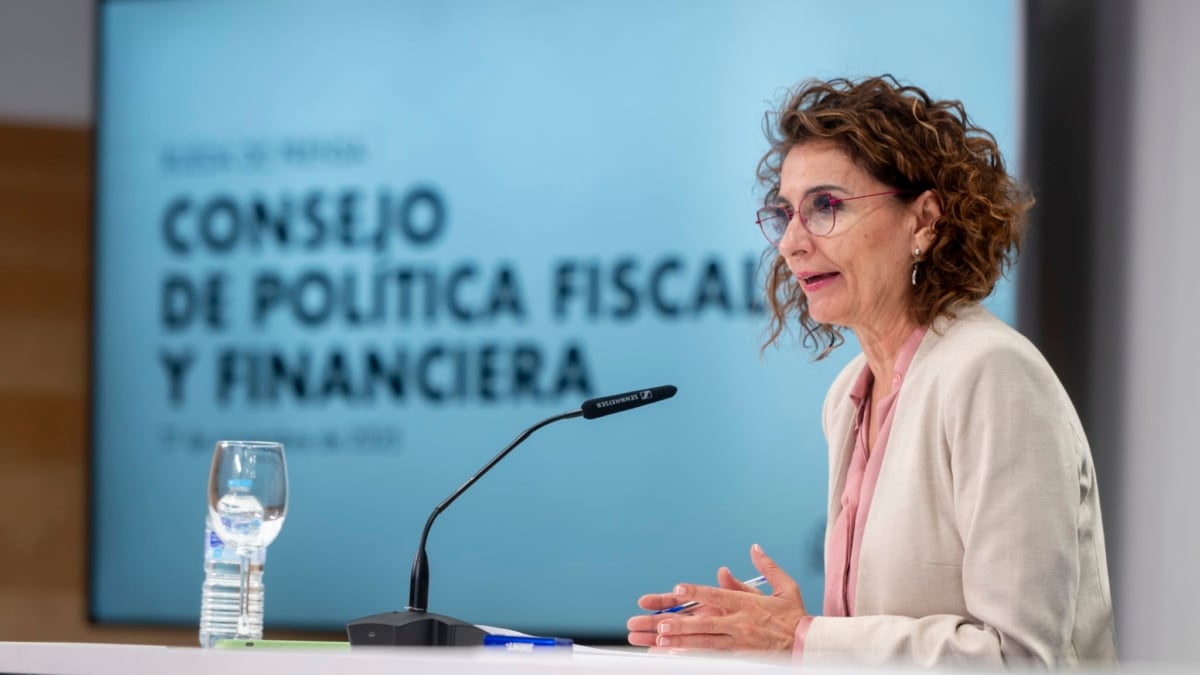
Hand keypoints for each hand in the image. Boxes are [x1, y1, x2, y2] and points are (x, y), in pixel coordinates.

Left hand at [626, 544, 808, 653]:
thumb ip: (767, 568)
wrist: (810, 645)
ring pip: (706, 643)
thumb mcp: (785, 587)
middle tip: (660, 623)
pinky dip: (695, 657)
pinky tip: (678, 656)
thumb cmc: (795, 616)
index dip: (697, 592)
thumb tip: (754, 548)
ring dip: (682, 642)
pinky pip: (713, 657)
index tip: (678, 588)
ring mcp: (740, 643)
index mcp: (749, 605)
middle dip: (681, 624)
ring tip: (660, 641)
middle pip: (707, 624)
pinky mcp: (741, 657)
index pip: (719, 595)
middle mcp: (741, 624)